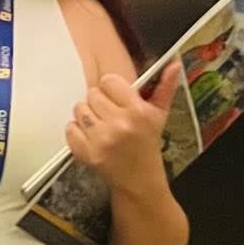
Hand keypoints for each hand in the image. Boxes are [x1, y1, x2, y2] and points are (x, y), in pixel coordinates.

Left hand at [65, 60, 182, 192]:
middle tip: (108, 115)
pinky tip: (90, 136)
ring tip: (99, 125)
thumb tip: (174, 64)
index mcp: (137, 111)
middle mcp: (119, 124)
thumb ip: (165, 87)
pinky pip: (70, 129)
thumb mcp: (159, 115)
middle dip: (99, 103)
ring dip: (87, 115)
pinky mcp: (87, 153)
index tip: (116, 98)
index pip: (109, 81)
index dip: (111, 89)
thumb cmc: (147, 145)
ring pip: (79, 109)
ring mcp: (101, 139)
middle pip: (92, 94)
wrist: (139, 180)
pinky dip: (76, 132)